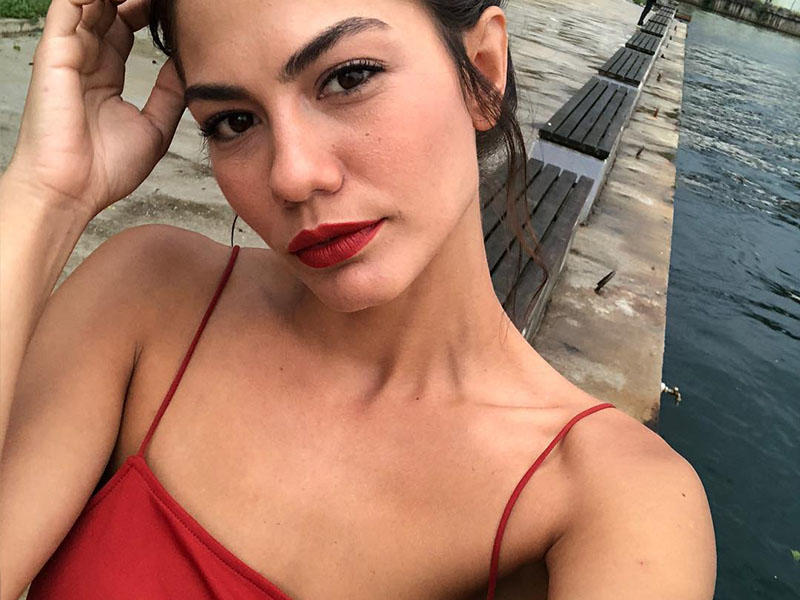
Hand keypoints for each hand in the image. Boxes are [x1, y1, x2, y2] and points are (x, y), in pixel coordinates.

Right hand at [5, 0, 184, 217]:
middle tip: (167, 0)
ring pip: (91, 0)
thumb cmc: (106, 170)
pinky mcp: (55, 51)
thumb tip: (185, 65)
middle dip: (136, 1)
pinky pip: (69, 3)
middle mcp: (85, 59)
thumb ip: (169, 95)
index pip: (125, 27)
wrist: (73, 190)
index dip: (148, 12)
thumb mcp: (154, 128)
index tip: (176, 11)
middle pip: (109, 7)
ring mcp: (69, 53)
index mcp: (105, 76)